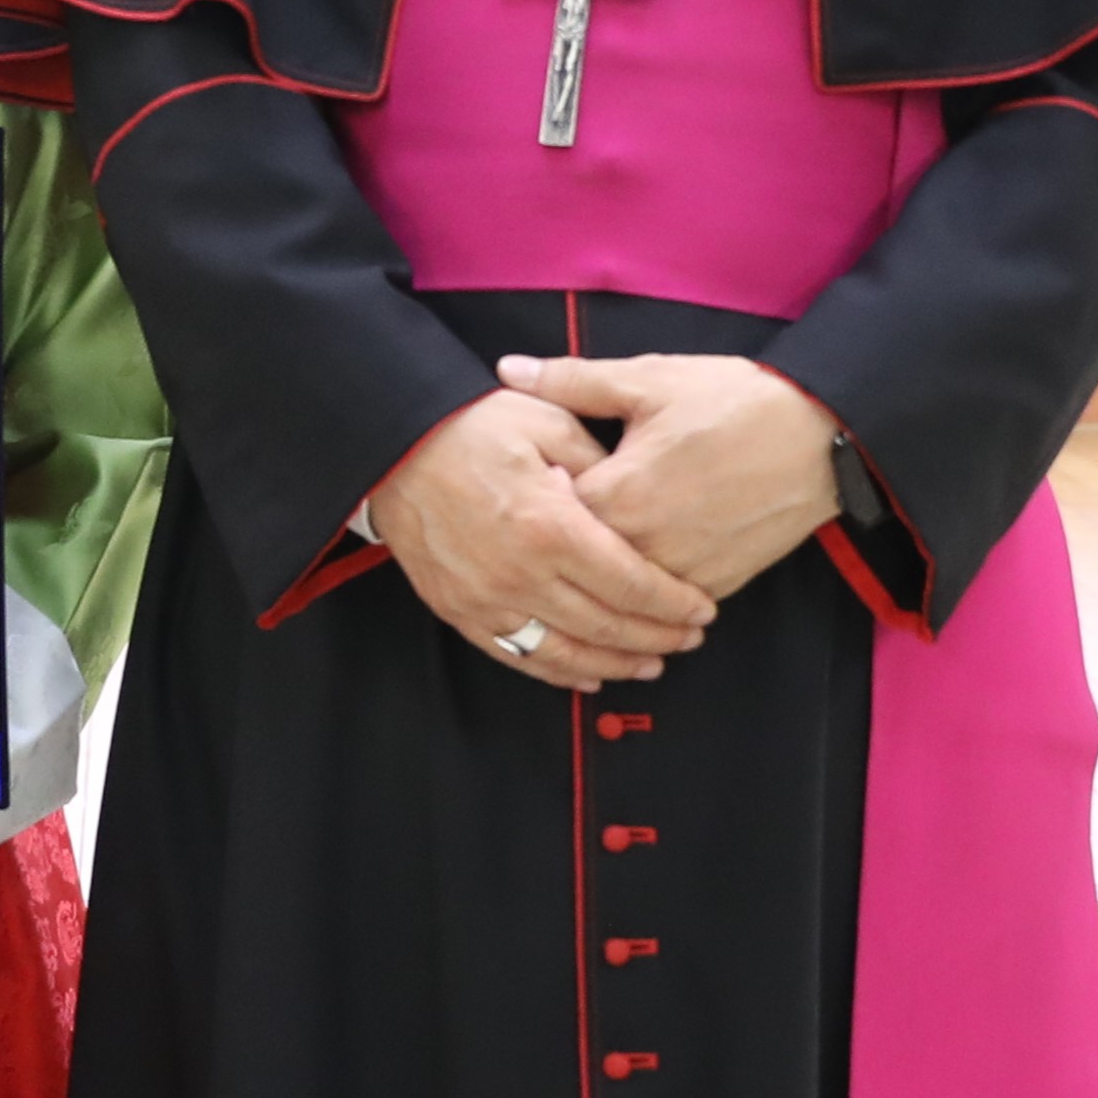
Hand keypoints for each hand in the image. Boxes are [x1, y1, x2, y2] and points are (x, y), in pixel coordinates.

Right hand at [365, 386, 716, 690]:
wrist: (394, 447)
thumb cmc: (472, 427)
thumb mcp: (548, 422)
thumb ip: (598, 464)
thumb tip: (632, 501)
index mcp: (551, 526)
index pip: (630, 583)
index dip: (673, 603)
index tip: (702, 610)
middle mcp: (521, 574)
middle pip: (606, 624)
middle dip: (656, 637)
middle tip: (689, 640)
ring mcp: (488, 600)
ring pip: (566, 652)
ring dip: (616, 663)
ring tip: (651, 664)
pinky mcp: (461, 612)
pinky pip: (518, 656)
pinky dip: (559, 672)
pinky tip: (589, 674)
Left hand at [507, 352, 842, 605]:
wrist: (822, 437)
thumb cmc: (733, 401)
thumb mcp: (649, 379)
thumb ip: (571, 381)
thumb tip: (507, 369)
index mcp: (615, 494)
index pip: (547, 515)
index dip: (534, 502)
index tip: (527, 488)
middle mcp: (642, 546)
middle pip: (577, 562)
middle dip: (562, 545)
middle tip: (548, 529)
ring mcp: (680, 574)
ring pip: (619, 590)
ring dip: (603, 574)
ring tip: (599, 547)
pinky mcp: (714, 586)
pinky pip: (662, 600)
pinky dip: (647, 589)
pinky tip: (643, 564)